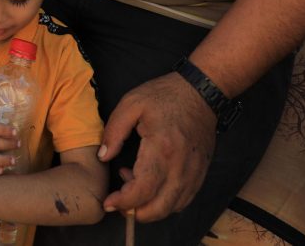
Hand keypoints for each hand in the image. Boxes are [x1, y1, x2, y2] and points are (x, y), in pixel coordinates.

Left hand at [98, 72, 215, 220]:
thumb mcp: (131, 104)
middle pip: (159, 207)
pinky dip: (166, 202)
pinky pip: (184, 199)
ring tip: (133, 182)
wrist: (200, 92)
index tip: (108, 203)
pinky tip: (152, 183)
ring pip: (173, 207)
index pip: (142, 190)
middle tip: (119, 201)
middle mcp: (181, 166)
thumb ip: (114, 132)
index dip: (123, 202)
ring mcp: (194, 172)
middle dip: (136, 212)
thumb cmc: (164, 96)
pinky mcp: (201, 173)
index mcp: (161, 149)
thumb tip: (103, 157)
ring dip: (150, 206)